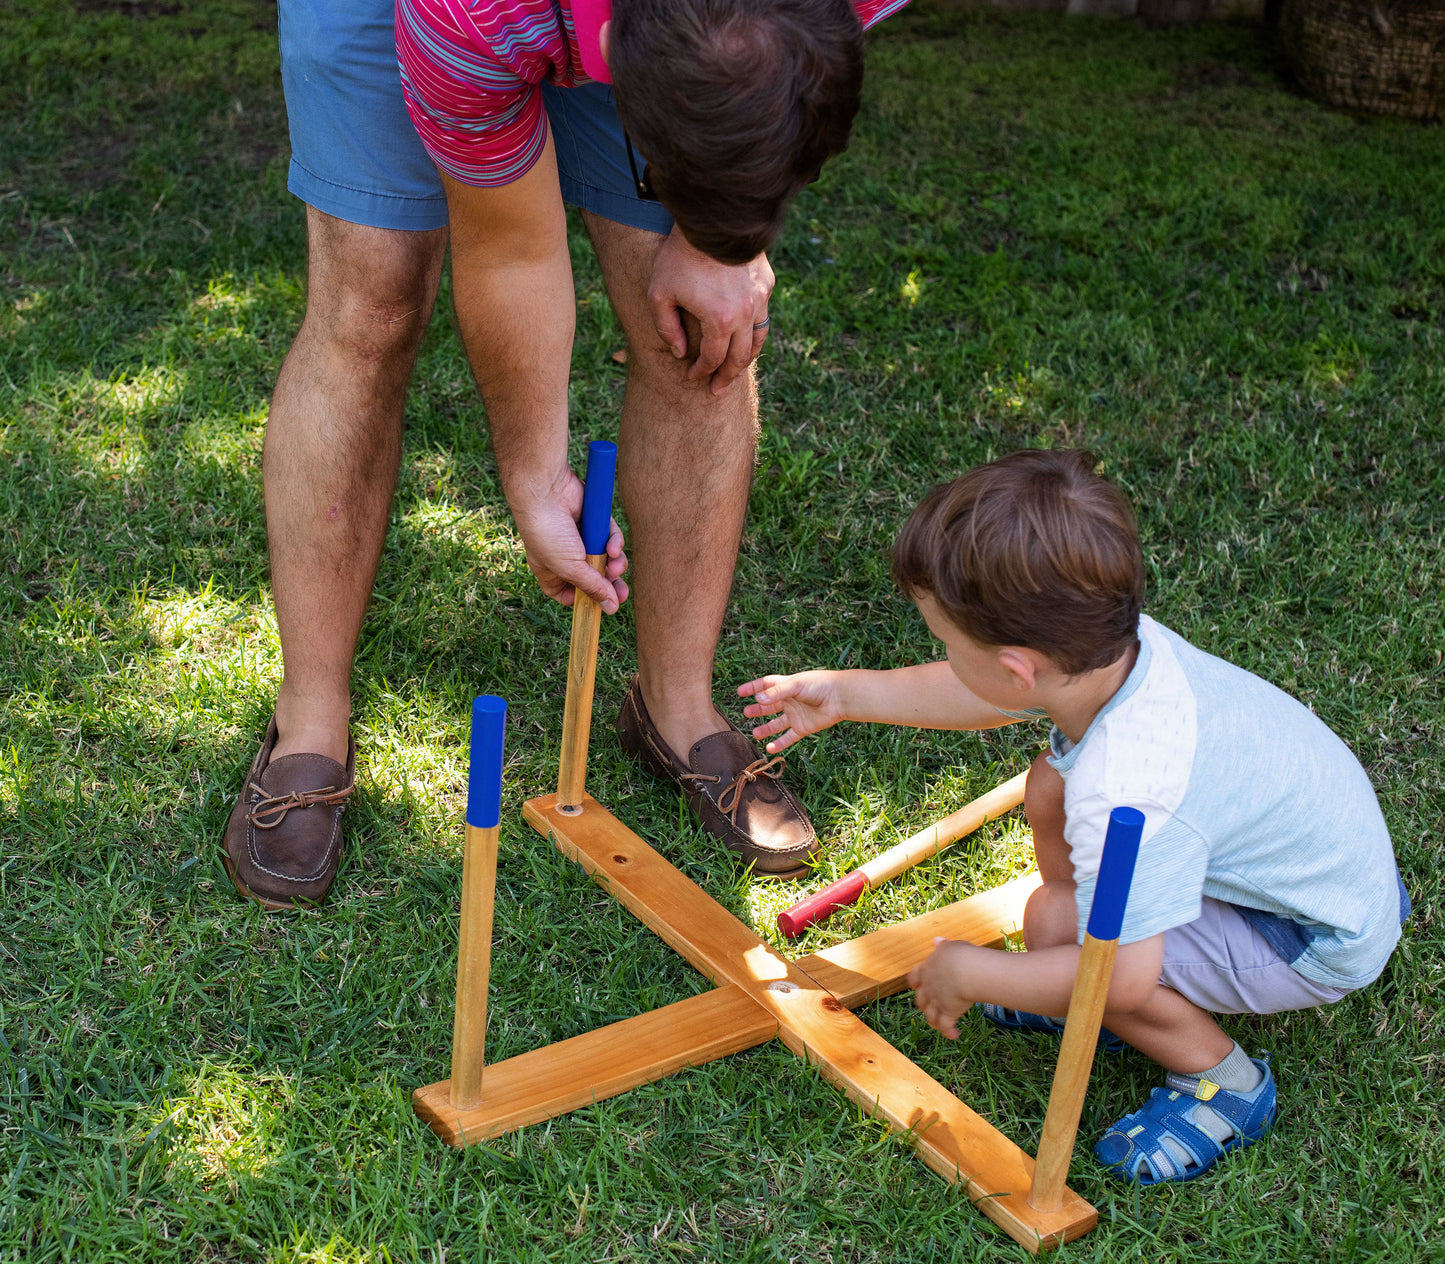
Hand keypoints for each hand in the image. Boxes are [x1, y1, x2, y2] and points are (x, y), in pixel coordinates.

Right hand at [510, 468, 628, 614]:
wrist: (547, 493)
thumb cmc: (548, 534)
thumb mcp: (571, 568)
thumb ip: (592, 588)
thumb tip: (611, 608)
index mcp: (551, 571)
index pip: (568, 594)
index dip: (584, 601)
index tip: (599, 605)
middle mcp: (565, 556)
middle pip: (594, 578)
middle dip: (609, 585)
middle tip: (622, 593)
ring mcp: (580, 539)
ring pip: (606, 559)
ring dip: (615, 565)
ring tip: (616, 566)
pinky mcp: (594, 522)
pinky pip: (610, 537)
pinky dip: (615, 543)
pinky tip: (614, 547)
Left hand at [648, 226, 773, 394]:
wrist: (710, 216)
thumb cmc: (679, 255)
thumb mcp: (659, 293)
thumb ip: (666, 327)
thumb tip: (680, 353)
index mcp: (719, 320)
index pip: (712, 358)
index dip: (702, 371)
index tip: (692, 376)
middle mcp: (745, 314)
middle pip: (739, 357)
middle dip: (726, 376)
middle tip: (716, 388)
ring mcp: (759, 298)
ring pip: (758, 340)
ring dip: (746, 359)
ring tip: (734, 369)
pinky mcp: (765, 283)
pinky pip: (763, 316)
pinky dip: (754, 332)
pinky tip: (744, 336)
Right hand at [736, 670, 845, 752]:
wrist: (840, 698)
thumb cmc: (820, 685)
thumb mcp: (796, 685)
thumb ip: (776, 693)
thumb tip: (758, 699)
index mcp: (787, 686)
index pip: (766, 686)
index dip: (753, 688)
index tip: (740, 692)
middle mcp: (790, 700)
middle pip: (769, 706)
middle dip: (757, 710)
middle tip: (745, 713)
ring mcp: (796, 715)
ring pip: (777, 723)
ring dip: (766, 729)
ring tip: (754, 733)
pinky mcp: (803, 728)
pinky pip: (788, 737)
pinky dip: (779, 743)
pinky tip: (769, 748)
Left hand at [907, 938, 980, 1039]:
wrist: (967, 971)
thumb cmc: (961, 955)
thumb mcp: (951, 947)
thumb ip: (943, 946)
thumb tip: (937, 940)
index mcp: (926, 970)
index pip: (914, 978)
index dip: (915, 983)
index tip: (917, 985)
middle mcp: (928, 987)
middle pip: (920, 1000)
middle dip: (925, 1004)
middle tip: (932, 1006)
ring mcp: (937, 1002)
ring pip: (930, 1016)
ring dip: (934, 1021)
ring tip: (941, 1025)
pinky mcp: (948, 1013)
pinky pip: (946, 1026)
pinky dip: (949, 1032)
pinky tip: (954, 1035)